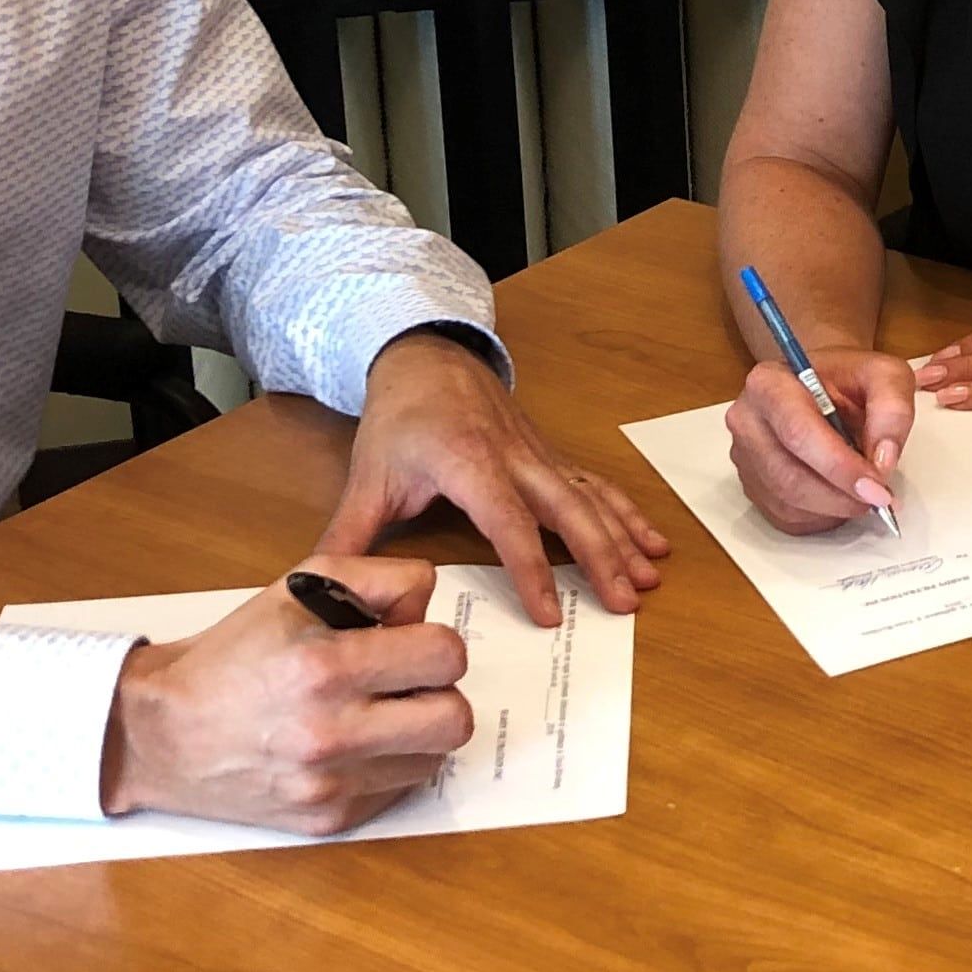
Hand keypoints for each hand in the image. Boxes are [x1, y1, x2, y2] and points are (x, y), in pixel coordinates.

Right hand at [99, 554, 471, 831]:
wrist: (161, 736)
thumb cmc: (232, 656)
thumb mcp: (296, 588)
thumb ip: (377, 579)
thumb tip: (426, 608)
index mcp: (323, 666)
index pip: (445, 654)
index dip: (434, 641)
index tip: (406, 642)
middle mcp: (330, 733)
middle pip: (455, 719)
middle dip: (438, 692)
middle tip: (404, 683)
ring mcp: (331, 785)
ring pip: (434, 759)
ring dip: (416, 732)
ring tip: (375, 713)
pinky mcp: (329, 820)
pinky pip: (398, 790)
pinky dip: (387, 764)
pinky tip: (350, 745)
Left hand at [309, 332, 668, 627]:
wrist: (426, 357)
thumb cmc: (398, 420)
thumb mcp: (368, 479)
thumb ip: (347, 539)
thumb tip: (320, 593)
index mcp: (469, 465)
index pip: (508, 522)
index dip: (531, 568)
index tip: (549, 613)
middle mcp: (515, 458)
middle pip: (569, 509)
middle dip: (601, 556)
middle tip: (626, 602)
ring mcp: (539, 455)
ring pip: (590, 497)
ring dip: (623, 538)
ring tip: (651, 579)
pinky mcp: (550, 455)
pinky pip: (595, 484)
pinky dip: (626, 512)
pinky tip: (651, 541)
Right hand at [727, 347, 918, 535]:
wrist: (822, 386)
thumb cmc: (847, 379)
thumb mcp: (884, 374)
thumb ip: (892, 409)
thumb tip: (883, 460)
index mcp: (770, 384)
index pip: (799, 434)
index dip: (839, 467)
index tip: (876, 486)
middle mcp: (747, 420)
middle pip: (789, 477)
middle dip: (841, 496)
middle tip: (879, 497)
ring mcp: (744, 457)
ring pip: (788, 503)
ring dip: (835, 508)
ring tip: (863, 491)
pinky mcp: (751, 485)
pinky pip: (786, 517)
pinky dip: (822, 517)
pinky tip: (840, 495)